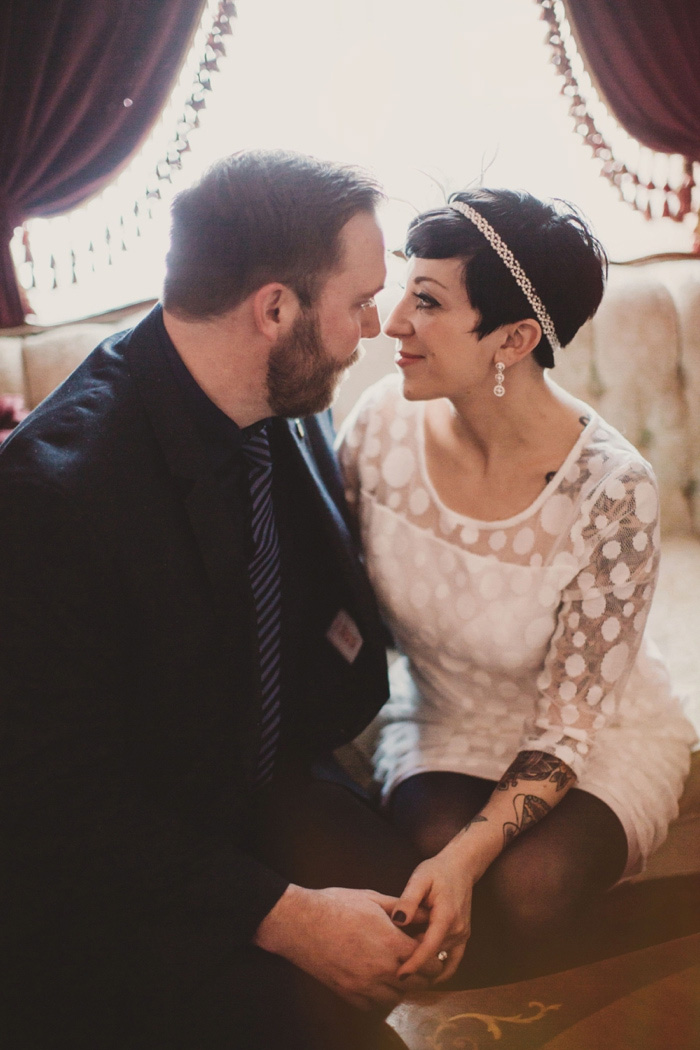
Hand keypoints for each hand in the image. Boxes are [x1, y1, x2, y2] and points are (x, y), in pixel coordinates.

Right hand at [254, 884, 441, 1009]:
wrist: (301, 922)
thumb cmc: (336, 905)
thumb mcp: (372, 899)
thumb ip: (402, 910)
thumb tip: (426, 914)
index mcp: (390, 942)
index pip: (427, 960)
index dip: (434, 956)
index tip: (432, 950)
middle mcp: (381, 968)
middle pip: (417, 983)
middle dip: (424, 973)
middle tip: (420, 961)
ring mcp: (364, 984)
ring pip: (397, 998)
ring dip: (403, 987)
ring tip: (399, 971)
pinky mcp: (348, 994)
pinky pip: (374, 1006)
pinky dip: (381, 997)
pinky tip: (378, 981)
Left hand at [391, 846, 475, 983]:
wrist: (460, 866)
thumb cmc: (437, 870)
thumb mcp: (419, 879)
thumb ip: (408, 900)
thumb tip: (397, 921)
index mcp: (446, 916)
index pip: (429, 948)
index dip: (414, 963)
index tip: (399, 975)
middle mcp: (458, 929)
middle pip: (433, 955)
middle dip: (414, 962)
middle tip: (391, 963)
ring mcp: (462, 934)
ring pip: (440, 958)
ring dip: (424, 963)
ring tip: (402, 964)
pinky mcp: (463, 936)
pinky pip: (454, 961)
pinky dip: (441, 969)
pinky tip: (428, 976)